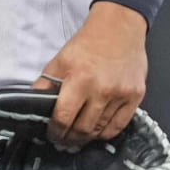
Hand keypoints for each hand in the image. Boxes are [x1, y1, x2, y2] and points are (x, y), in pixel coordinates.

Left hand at [34, 1, 146, 149]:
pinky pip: (119, 126)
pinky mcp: (136, 97)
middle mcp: (101, 90)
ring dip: (87, 138)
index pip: (64, 117)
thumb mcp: (59, 60)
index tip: (52, 134)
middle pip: (83, 129)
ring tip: (78, 137)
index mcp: (79, 79)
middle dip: (70, 139)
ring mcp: (121, 95)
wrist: (119, 29)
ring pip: (101, 131)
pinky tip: (97, 131)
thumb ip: (46, 83)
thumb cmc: (88, 43)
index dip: (55, 131)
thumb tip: (33, 103)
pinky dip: (106, 133)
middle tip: (63, 141)